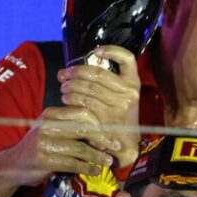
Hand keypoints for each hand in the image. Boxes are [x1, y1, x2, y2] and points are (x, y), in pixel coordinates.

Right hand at [7, 105, 119, 186]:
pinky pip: (72, 163)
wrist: (13, 165)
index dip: (99, 124)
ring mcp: (44, 142)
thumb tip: (104, 134)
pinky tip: (95, 171)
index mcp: (51, 114)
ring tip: (108, 161)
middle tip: (116, 147)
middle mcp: (47, 125)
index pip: (82, 113)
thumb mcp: (53, 131)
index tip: (111, 134)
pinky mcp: (44, 160)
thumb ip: (73, 128)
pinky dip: (87, 168)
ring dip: (97, 156)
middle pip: (83, 129)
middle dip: (103, 139)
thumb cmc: (40, 147)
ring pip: (80, 148)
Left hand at [58, 45, 140, 166]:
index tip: (96, 51)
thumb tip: (67, 72)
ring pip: (90, 87)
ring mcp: (120, 105)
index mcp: (133, 84)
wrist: (125, 145)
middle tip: (64, 75)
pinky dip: (73, 98)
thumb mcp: (119, 98)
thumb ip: (101, 83)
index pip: (127, 59)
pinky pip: (86, 102)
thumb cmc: (117, 118)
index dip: (112, 50)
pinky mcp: (109, 117)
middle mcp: (129, 92)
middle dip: (77, 71)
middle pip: (99, 73)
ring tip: (63, 88)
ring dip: (72, 85)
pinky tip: (66, 99)